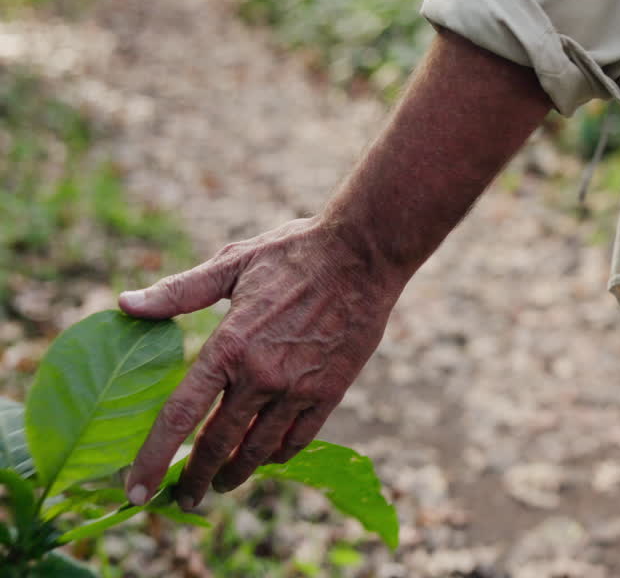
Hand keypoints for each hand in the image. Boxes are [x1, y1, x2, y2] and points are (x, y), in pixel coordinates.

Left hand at [120, 218, 404, 509]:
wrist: (364, 255)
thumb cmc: (295, 253)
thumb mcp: (232, 264)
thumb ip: (177, 292)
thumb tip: (125, 304)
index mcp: (228, 346)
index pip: (180, 416)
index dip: (154, 458)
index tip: (137, 490)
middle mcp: (261, 376)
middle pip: (218, 444)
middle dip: (195, 479)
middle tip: (182, 497)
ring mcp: (298, 388)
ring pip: (259, 449)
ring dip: (236, 473)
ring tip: (222, 484)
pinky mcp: (330, 391)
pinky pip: (299, 438)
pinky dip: (279, 454)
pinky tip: (268, 458)